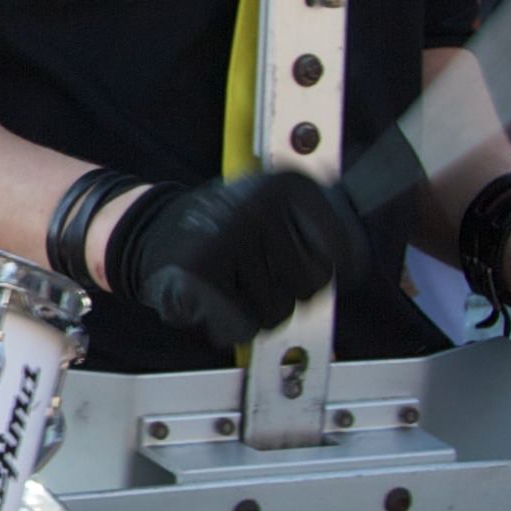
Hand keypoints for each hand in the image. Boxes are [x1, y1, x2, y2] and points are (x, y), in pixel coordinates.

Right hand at [104, 169, 365, 352]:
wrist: (148, 232)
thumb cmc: (219, 230)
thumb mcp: (274, 212)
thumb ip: (321, 231)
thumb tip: (362, 256)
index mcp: (289, 186)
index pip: (345, 251)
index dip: (328, 269)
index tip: (303, 263)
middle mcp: (264, 205)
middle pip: (313, 285)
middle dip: (286, 289)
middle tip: (253, 269)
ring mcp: (233, 236)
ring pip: (280, 309)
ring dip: (255, 308)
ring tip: (232, 280)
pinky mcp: (204, 270)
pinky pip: (242, 323)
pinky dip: (227, 321)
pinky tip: (212, 294)